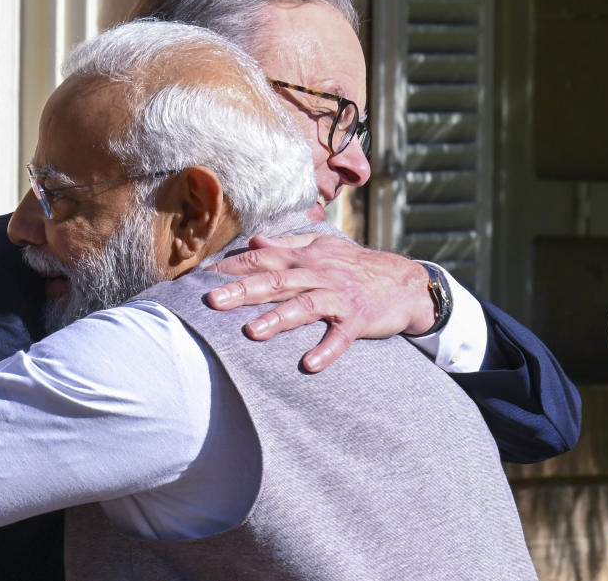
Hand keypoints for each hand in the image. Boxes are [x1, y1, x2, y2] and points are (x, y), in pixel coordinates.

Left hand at [206, 235, 435, 371]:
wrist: (406, 282)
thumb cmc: (357, 266)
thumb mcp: (323, 247)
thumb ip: (287, 243)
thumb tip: (253, 241)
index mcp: (306, 256)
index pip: (262, 258)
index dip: (232, 267)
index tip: (201, 277)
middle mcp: (319, 273)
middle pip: (276, 280)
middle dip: (242, 290)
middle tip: (212, 302)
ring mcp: (339, 297)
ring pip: (304, 306)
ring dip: (278, 319)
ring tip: (252, 333)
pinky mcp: (358, 320)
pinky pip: (340, 336)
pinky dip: (326, 350)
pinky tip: (308, 365)